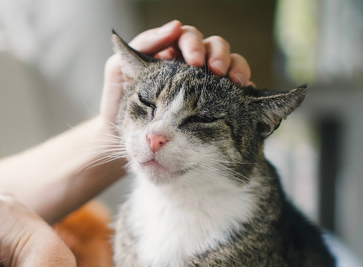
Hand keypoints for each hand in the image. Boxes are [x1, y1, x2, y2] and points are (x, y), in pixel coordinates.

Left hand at [100, 20, 251, 126]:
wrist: (120, 143)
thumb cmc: (117, 106)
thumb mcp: (118, 72)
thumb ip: (141, 45)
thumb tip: (174, 26)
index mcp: (169, 55)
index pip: (187, 38)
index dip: (193, 43)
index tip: (194, 60)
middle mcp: (189, 67)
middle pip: (213, 47)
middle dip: (218, 54)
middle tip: (216, 71)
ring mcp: (205, 86)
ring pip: (230, 63)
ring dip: (235, 67)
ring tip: (234, 81)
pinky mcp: (217, 105)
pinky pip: (237, 91)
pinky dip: (245, 88)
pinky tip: (243, 94)